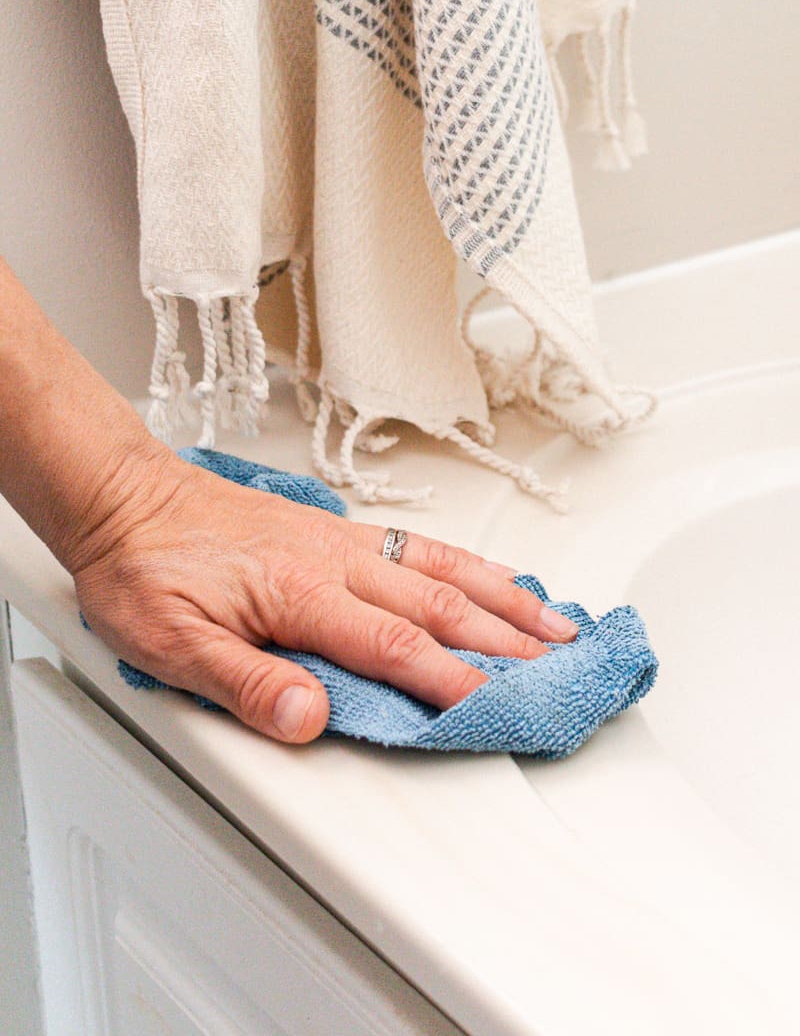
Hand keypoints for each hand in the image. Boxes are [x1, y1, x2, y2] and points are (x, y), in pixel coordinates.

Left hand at [73, 452, 577, 742]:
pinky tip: (492, 577)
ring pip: (444, 567)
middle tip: (563, 669)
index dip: (454, 682)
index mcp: (303, 593)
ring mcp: (343, 541)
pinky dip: (471, 562)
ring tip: (557, 623)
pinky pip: (422, 543)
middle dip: (508, 642)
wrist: (126, 497)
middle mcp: (336, 560)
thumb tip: (309, 716)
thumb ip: (243, 681)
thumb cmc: (146, 566)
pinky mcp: (338, 530)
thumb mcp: (171, 641)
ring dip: (506, 598)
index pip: (396, 646)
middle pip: (441, 603)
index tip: (501, 708)